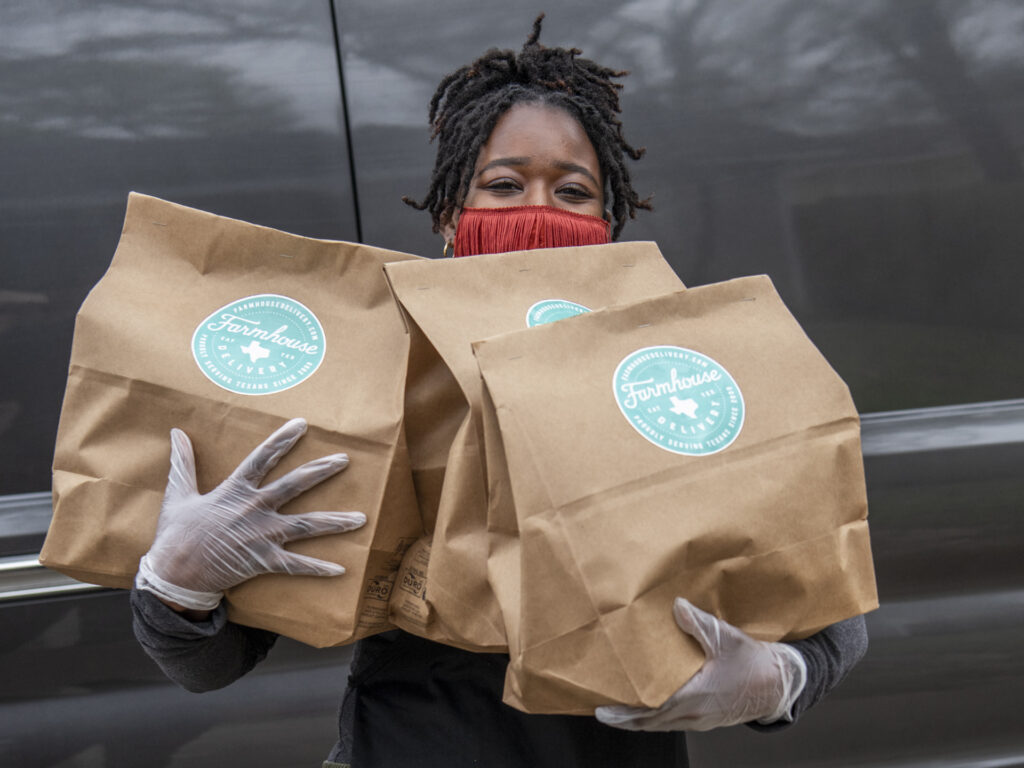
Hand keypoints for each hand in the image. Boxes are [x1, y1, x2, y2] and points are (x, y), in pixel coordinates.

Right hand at [135, 418, 366, 610]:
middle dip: (321, 471)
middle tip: (344, 459)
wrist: (173, 574)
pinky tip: (341, 568)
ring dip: (335, 521)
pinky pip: (296, 565)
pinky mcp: (264, 561)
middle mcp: (255, 509)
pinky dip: (318, 568)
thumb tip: (175, 433)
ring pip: (307, 525)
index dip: (282, 440)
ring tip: (361, 518)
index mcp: (235, 490)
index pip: (263, 458)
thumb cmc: (176, 534)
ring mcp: (262, 536)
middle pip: (295, 485)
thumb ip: (183, 462)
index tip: (302, 424)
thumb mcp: (178, 494)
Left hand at [595, 597, 805, 731]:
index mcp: (694, 697)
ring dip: (640, 719)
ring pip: (662, 725)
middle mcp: (694, 714)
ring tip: (620, 709)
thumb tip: (676, 606)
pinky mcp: (706, 719)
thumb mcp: (726, 638)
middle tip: (602, 711)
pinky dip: (656, 717)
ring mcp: (700, 720)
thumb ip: (698, 623)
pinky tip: (650, 705)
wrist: (780, 684)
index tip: (603, 711)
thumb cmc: (754, 663)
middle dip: (625, 720)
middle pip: (650, 724)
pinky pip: (674, 722)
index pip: (651, 712)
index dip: (625, 714)